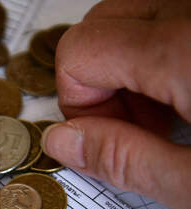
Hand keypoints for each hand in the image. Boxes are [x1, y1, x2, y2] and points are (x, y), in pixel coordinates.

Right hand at [41, 0, 190, 208]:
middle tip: (137, 128)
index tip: (105, 139)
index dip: (76, 103)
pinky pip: (169, 17)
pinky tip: (188, 94)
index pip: (80, 51)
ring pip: (133, 15)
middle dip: (97, 80)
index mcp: (185, 53)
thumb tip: (63, 142)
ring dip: (129, 63)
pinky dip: (161, 51)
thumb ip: (127, 161)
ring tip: (171, 113)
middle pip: (99, 24)